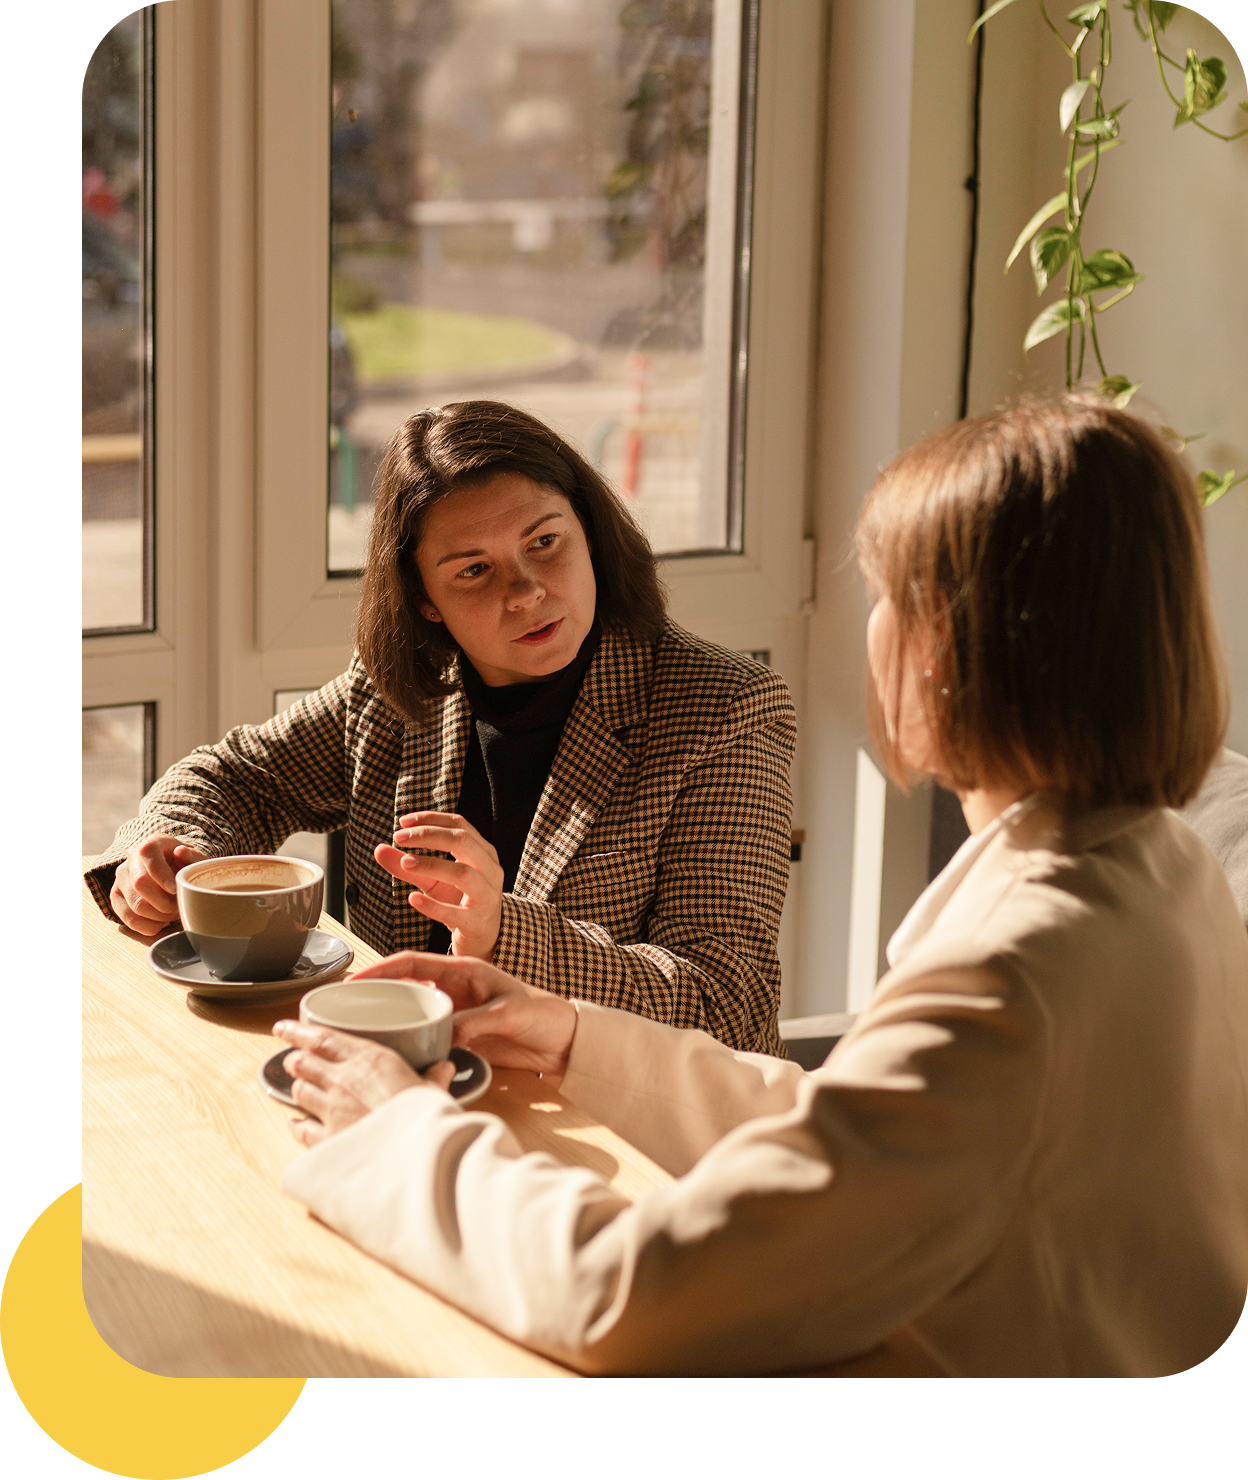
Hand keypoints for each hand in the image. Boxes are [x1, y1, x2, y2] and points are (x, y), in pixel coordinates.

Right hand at [110, 835, 207, 935]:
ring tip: (173, 915)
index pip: (150, 858)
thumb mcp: (194, 858)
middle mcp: (131, 859)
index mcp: (151, 844)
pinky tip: (161, 922)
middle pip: (140, 884)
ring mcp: (121, 878)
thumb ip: (191, 857)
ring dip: (158, 916)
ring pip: (135, 905)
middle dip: (164, 902)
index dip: (163, 877)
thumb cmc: (185, 864)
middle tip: (179, 908)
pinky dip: (147, 926)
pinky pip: (127, 918)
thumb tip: (180, 852)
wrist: (172, 869)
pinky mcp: (116, 896)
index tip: (176, 891)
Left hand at [273, 1019, 455, 1147]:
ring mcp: (331, 1111)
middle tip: (292, 1057)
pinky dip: (296, 1125)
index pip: (322, 1038)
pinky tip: (295, 1124)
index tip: (284, 1028)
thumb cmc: (426, 1118)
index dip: (298, 1032)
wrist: (415, 1155)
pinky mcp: (327, 1141)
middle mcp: (343, 1081)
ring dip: (297, 1086)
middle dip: (294, 1058)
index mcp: (369, 1059)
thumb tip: (444, 1068)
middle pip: (303, 1062)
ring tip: (298, 1084)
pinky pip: (301, 1129)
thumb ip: (434, 1078)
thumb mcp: (433, 1092)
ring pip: (299, 1091)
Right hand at [351, 952, 577, 1080]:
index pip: (413, 962)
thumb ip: (475, 1021)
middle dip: (374, 992)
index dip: (381, 968)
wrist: (564, 1041)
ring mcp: (455, 1013)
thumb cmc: (543, 1014)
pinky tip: (392, 1051)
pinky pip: (426, 1035)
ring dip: (388, 1017)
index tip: (355, 979)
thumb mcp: (508, 1013)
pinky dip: (407, 1040)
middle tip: (345, 1008)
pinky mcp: (460, 1037)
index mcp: (464, 970)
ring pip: (411, 1011)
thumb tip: (442, 1036)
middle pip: (404, 985)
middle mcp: (454, 989)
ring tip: (359, 1030)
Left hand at [374, 812, 503, 961]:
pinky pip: (454, 913)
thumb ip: (408, 864)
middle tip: (399, 837)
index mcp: (483, 852)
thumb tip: (378, 849)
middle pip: (462, 841)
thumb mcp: (433, 880)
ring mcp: (486, 896)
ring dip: (431, 865)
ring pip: (462, 873)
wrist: (484, 936)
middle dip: (428, 835)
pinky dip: (432, 905)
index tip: (403, 822)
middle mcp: (490, 870)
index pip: (459, 824)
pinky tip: (412, 898)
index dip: (430, 819)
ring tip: (405, 862)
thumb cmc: (459, 900)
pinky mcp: (476, 922)